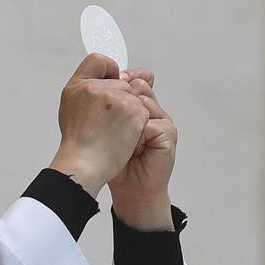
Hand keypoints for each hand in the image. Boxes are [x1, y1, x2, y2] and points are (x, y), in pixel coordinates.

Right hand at [51, 53, 148, 192]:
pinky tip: (126, 136)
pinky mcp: (133, 110)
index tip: (113, 82)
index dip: (109, 70)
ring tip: (116, 132)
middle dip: (122, 98)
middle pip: (122, 81)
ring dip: (132, 113)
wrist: (84, 165)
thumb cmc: (78, 144)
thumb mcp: (73, 108)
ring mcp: (116, 98)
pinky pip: (144, 110)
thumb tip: (112, 77)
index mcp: (78, 85)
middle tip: (109, 123)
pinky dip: (139, 124)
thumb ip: (89, 89)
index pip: (98, 61)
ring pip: (135, 96)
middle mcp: (96, 87)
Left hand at [107, 66, 176, 229]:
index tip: (105, 88)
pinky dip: (137, 137)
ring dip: (126, 123)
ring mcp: (161, 120)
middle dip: (121, 102)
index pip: (135, 77)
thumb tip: (97, 79)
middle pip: (140, 85)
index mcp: (137, 104)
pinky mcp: (168, 133)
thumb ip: (101, 104)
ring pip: (144, 102)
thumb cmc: (113, 160)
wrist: (128, 187)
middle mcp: (151, 109)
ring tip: (120, 141)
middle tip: (110, 125)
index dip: (122, 78)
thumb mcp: (101, 127)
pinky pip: (151, 123)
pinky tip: (132, 148)